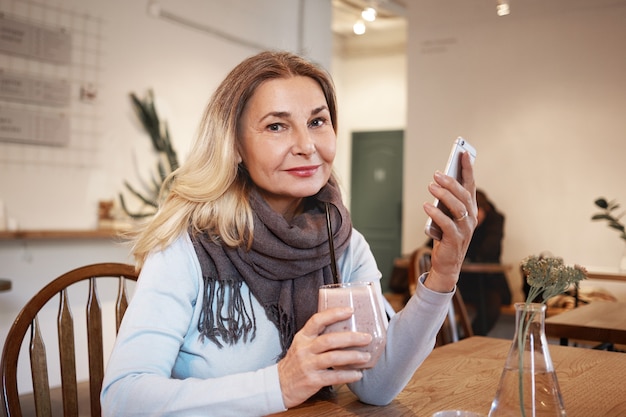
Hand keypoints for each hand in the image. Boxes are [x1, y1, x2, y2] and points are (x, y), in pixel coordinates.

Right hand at [277, 307, 371, 407]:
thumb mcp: (301, 345)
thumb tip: (345, 330)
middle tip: (367, 338)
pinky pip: (333, 377)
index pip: (317, 320)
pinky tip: (358, 374)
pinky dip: (347, 375)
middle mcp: (305, 349)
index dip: (334, 314)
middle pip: (330, 339)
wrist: (279, 385)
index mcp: (303, 337)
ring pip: (333, 358)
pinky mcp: (312, 380)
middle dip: (351, 338)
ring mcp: (308, 365)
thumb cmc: (295, 362)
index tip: (350, 310)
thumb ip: (318, 337)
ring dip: (352, 356)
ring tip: (366, 357)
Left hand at [423, 151, 476, 291]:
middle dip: (451, 182)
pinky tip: (426, 206)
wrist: (446, 264)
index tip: (463, 152)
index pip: (470, 184)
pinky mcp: (456, 240)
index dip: (467, 168)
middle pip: (463, 195)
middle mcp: (471, 217)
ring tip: (431, 187)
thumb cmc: (445, 237)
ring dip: (444, 195)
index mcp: (470, 209)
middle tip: (437, 174)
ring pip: (457, 207)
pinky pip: (447, 223)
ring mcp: (465, 229)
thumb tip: (438, 184)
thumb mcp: (446, 216)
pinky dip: (436, 213)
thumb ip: (445, 202)